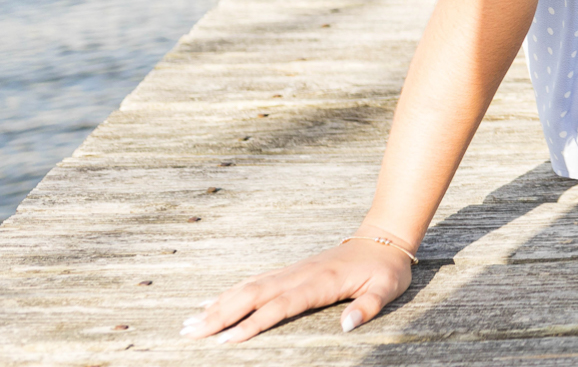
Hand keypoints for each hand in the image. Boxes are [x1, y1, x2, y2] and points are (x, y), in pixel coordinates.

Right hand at [180, 232, 413, 343]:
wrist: (384, 236)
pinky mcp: (291, 270)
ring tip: (190, 323)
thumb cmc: (386, 268)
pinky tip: (212, 304)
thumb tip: (347, 326)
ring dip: (219, 304)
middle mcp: (299, 274)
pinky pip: (256, 281)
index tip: (226, 341)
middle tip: (189, 334)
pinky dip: (231, 293)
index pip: (279, 306)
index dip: (253, 323)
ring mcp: (293, 270)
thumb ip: (368, 307)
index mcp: (320, 283)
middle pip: (253, 295)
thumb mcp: (387, 288)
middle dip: (220, 315)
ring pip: (249, 287)